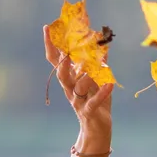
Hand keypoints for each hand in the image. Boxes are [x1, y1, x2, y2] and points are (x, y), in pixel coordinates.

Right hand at [43, 24, 114, 145]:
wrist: (97, 129)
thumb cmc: (96, 101)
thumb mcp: (97, 80)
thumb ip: (98, 63)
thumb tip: (103, 44)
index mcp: (70, 79)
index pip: (56, 60)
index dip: (51, 45)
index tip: (47, 28)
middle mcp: (70, 89)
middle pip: (61, 73)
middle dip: (61, 60)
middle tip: (65, 47)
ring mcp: (78, 101)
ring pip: (77, 87)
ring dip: (84, 75)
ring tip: (93, 64)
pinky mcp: (89, 111)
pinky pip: (94, 101)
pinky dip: (102, 93)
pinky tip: (110, 84)